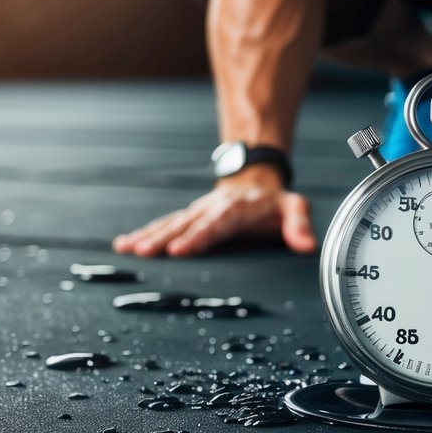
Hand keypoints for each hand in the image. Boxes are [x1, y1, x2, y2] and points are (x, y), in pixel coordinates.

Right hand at [112, 165, 315, 256]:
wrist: (255, 180)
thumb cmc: (274, 203)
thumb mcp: (294, 208)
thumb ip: (299, 226)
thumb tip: (308, 246)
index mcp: (237, 210)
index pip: (216, 226)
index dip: (198, 238)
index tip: (180, 251)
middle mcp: (212, 209)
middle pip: (186, 225)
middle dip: (164, 239)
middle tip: (144, 252)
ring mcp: (197, 212)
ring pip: (170, 224)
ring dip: (148, 236)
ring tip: (127, 249)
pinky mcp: (188, 216)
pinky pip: (164, 224)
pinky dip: (144, 233)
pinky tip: (123, 244)